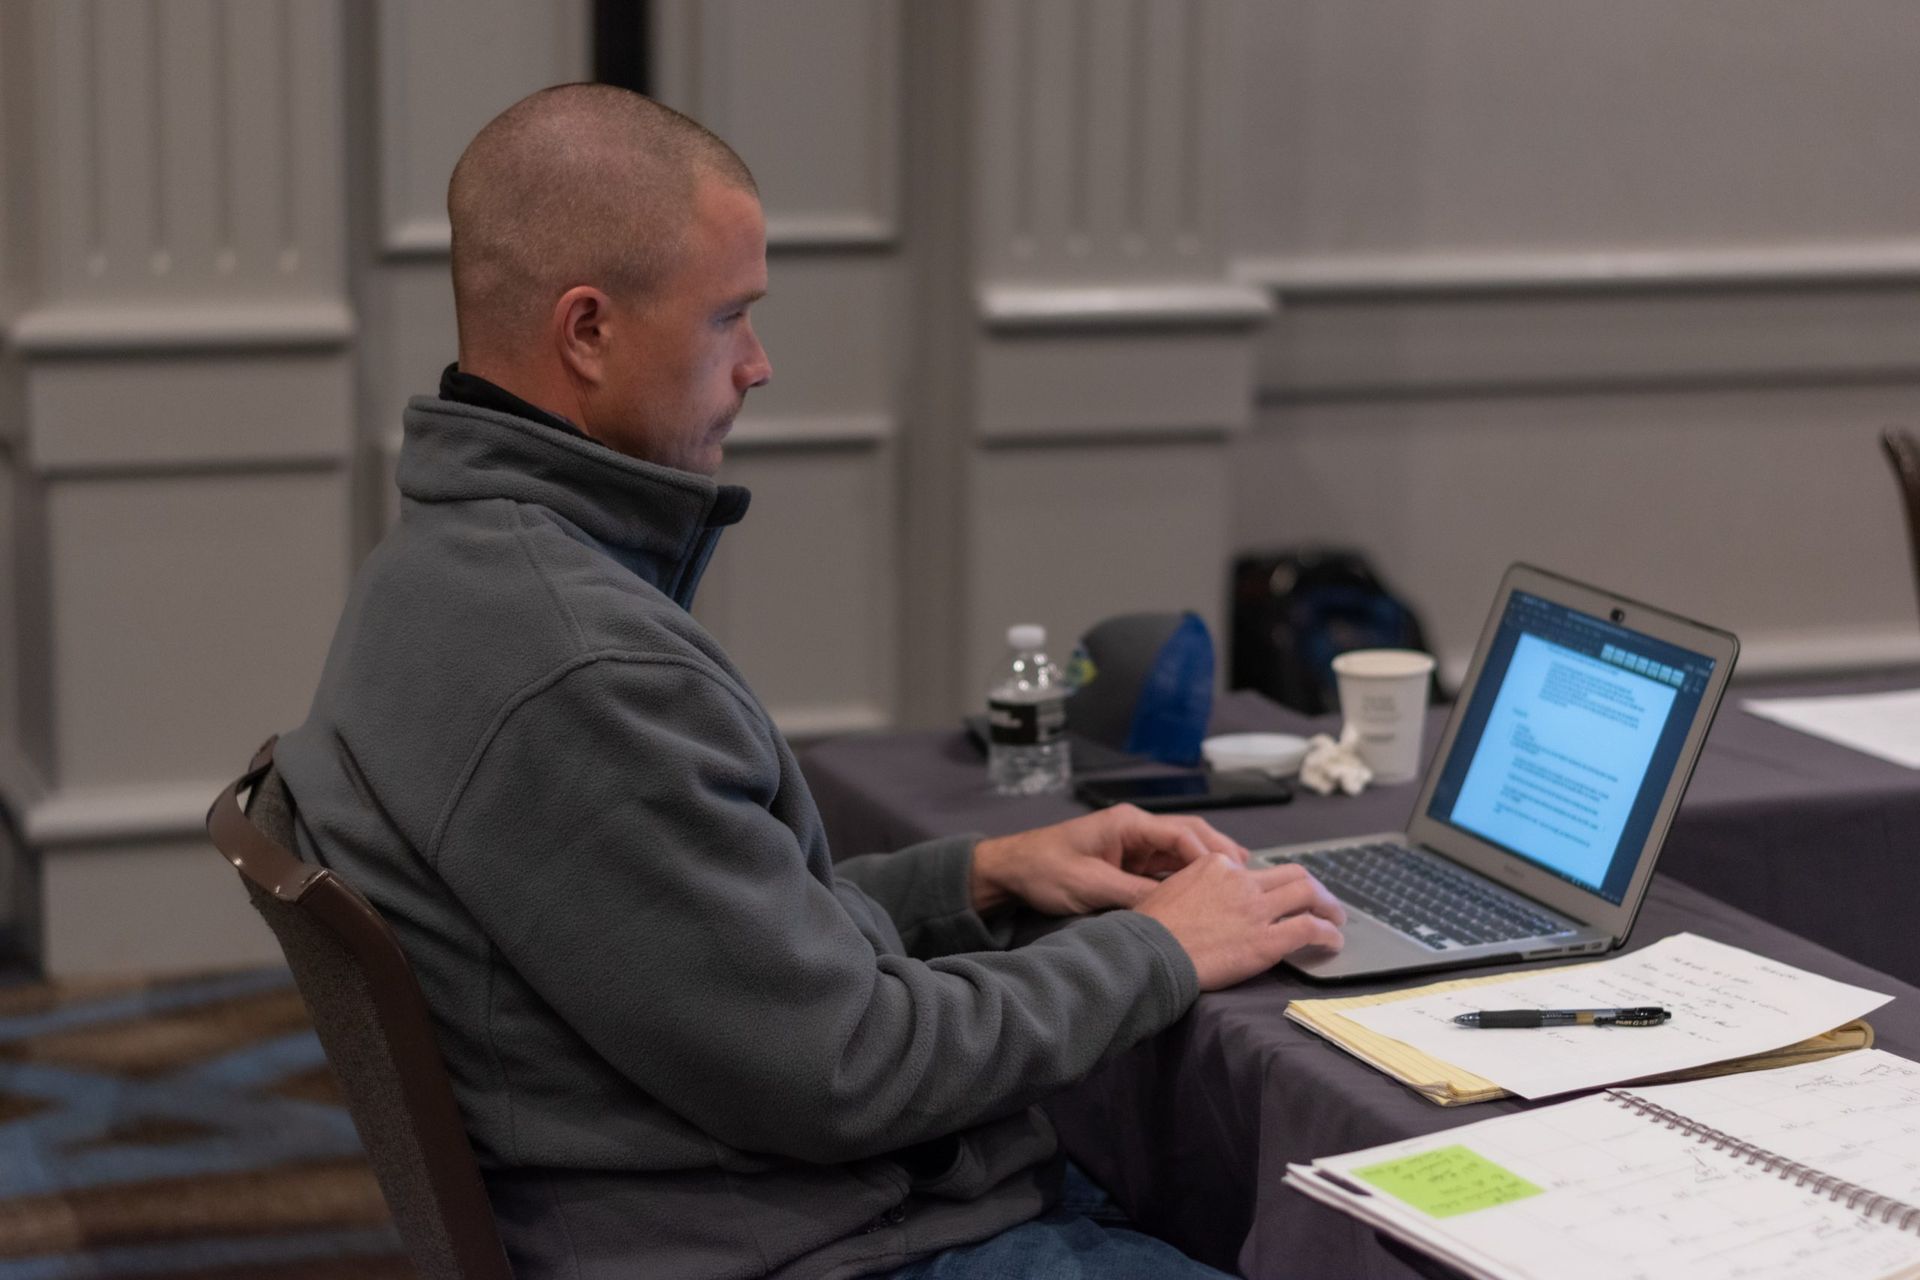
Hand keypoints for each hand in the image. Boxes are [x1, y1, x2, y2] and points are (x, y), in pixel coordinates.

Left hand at [969, 804, 1249, 915]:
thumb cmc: (1044, 869)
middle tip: (1248, 880)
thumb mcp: (1089, 886)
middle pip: (1191, 837)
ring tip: (1238, 888)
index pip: (1182, 833)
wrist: (1012, 870)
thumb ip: (1132, 896)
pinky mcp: (1130, 863)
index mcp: (1129, 824)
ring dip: (1208, 868)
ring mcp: (1134, 845)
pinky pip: (1167, 867)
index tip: (1232, 877)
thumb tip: (1172, 909)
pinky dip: (1188, 879)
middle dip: (1220, 856)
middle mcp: (1137, 829)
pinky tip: (1206, 895)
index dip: (1210, 856)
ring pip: (1183, 852)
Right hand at [1133, 857, 1345, 989]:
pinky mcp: (1267, 940)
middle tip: (1321, 902)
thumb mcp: (1170, 889)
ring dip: (1328, 905)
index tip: (1278, 897)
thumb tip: (1204, 899)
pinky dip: (1328, 933)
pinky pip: (1310, 929)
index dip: (1273, 884)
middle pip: (1292, 874)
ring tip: (1336, 919)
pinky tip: (1333, 941)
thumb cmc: (1150, 928)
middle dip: (1312, 888)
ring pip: (1308, 893)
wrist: (1148, 952)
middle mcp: (1241, 880)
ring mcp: (1256, 909)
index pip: (1256, 869)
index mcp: (1217, 865)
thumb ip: (1196, 886)